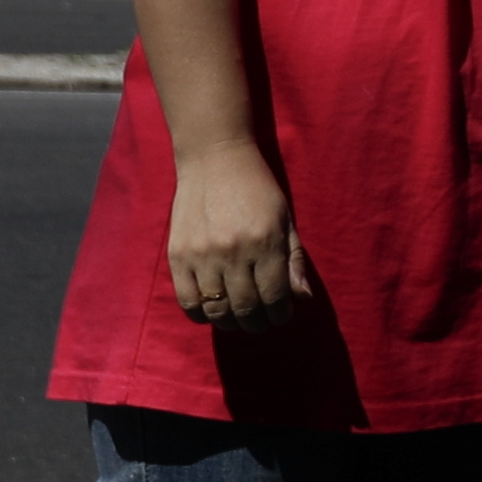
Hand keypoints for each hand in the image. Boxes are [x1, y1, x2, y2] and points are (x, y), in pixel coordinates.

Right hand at [161, 138, 314, 329]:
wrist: (215, 158)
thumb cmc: (257, 188)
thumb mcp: (284, 218)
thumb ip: (294, 259)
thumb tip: (303, 299)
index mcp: (265, 241)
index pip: (275, 298)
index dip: (280, 315)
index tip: (281, 314)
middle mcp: (234, 251)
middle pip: (246, 310)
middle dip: (258, 323)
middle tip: (261, 320)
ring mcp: (203, 255)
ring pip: (217, 311)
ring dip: (231, 322)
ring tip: (238, 315)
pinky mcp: (178, 256)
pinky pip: (188, 302)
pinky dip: (201, 314)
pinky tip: (212, 308)